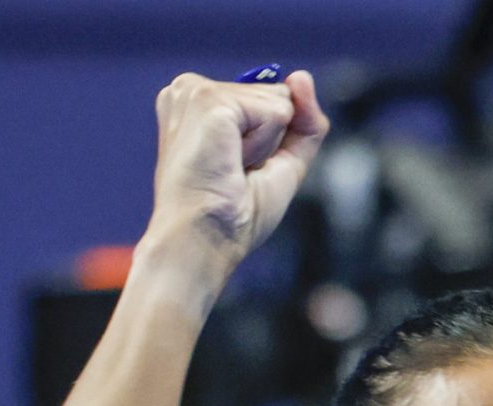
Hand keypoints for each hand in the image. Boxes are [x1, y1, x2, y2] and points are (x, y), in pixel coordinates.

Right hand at [142, 70, 328, 285]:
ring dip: (266, 146)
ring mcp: (197, 91)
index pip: (268, 100)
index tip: (234, 171)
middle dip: (269, 142)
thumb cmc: (232, 215)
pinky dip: (264, 147)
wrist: (204, 241)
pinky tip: (231, 163)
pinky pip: (276, 113)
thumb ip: (302, 120)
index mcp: (198, 102)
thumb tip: (301, 77)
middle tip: (233, 173)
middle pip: (276, 96)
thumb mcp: (280, 161)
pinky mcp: (210, 101)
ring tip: (229, 169)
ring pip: (279, 102)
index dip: (269, 143)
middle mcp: (190, 89)